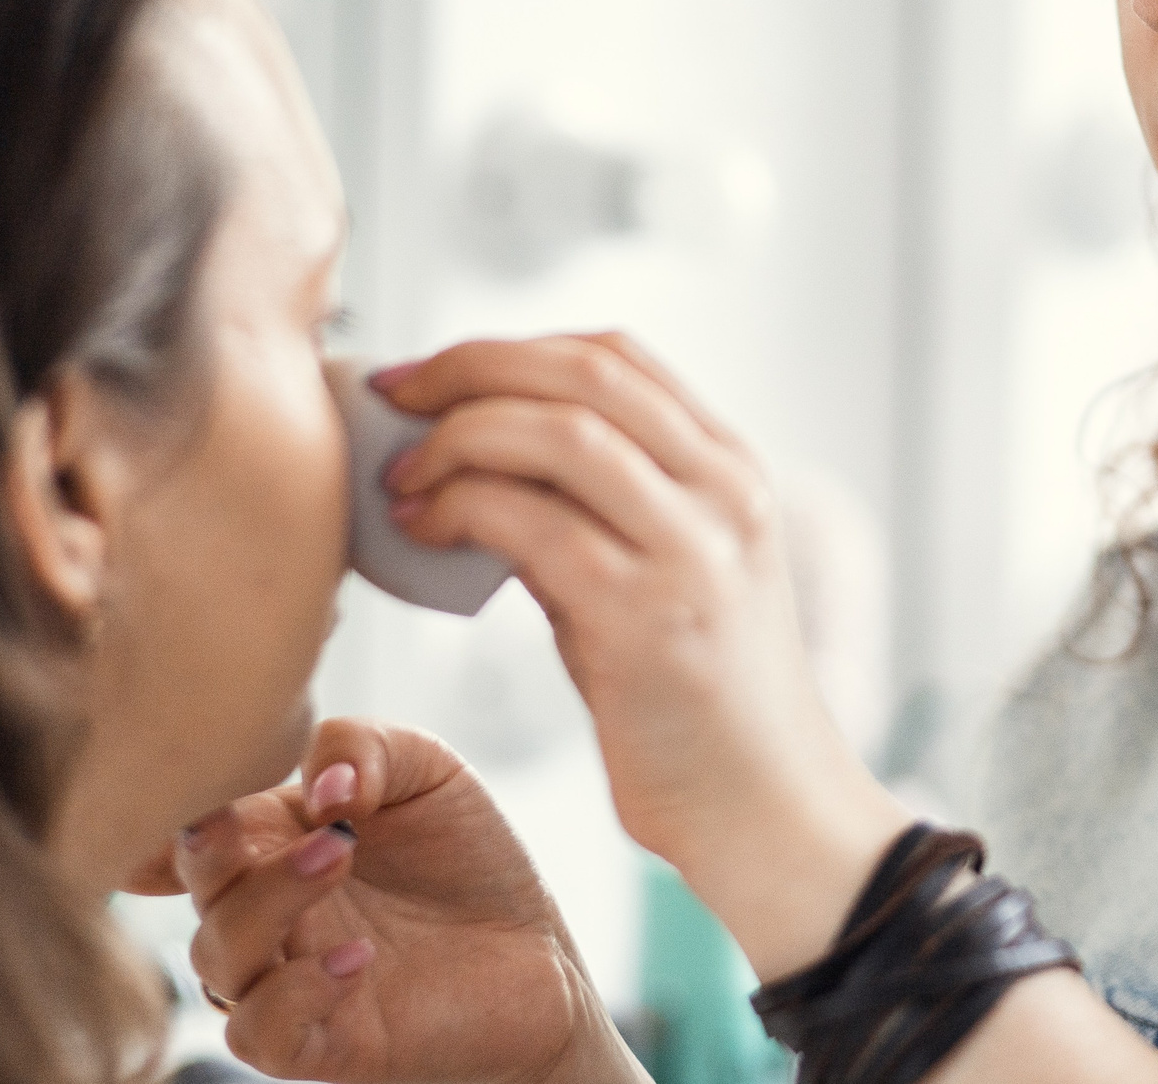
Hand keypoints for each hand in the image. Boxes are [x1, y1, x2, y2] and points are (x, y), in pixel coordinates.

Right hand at [173, 717, 645, 1083]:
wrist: (535, 952)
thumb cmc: (466, 860)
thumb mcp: (427, 770)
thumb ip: (363, 747)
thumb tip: (322, 786)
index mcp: (275, 842)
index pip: (199, 825)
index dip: (185, 812)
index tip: (214, 795)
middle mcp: (269, 913)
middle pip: (199, 888)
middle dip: (215, 851)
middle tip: (307, 817)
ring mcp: (291, 979)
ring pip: (216, 959)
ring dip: (267, 904)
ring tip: (342, 857)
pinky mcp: (326, 1045)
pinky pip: (262, 1034)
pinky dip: (294, 993)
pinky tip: (357, 957)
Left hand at [379, 335, 911, 977]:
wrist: (765, 809)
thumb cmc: (697, 702)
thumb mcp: (669, 574)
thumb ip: (602, 507)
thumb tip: (475, 459)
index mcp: (733, 470)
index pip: (616, 357)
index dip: (509, 348)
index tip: (433, 374)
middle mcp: (723, 492)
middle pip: (583, 372)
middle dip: (468, 367)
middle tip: (393, 396)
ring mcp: (691, 550)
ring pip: (557, 433)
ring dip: (455, 439)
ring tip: (401, 476)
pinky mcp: (644, 615)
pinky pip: (530, 522)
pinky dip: (458, 507)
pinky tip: (421, 529)